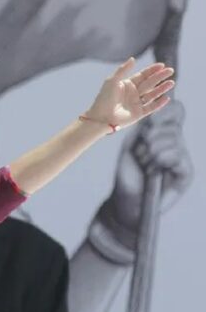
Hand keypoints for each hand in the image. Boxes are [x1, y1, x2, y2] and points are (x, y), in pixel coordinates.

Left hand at [85, 58, 174, 131]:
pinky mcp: (139, 114)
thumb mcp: (112, 81)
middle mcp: (133, 93)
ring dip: (162, 88)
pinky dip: (159, 103)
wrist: (100, 117)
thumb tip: (133, 58)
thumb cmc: (104, 98)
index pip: (142, 75)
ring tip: (171, 82)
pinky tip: (166, 98)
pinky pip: (151, 107)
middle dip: (160, 77)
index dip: (152, 70)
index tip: (162, 65)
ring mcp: (136, 103)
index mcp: (127, 84)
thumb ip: (123, 70)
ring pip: (152, 94)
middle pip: (149, 83)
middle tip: (170, 71)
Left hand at [106, 99, 192, 235]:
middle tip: (141, 153)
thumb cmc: (127, 175)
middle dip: (151, 137)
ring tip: (145, 165)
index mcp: (162, 133)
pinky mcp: (186, 173)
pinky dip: (161, 161)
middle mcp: (175, 143)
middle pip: (173, 124)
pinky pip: (177, 156)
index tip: (152, 119)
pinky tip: (154, 172)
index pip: (176, 110)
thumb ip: (144, 128)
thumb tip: (157, 114)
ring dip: (152, 152)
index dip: (167, 109)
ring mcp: (182, 158)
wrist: (126, 202)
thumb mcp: (131, 146)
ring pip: (174, 139)